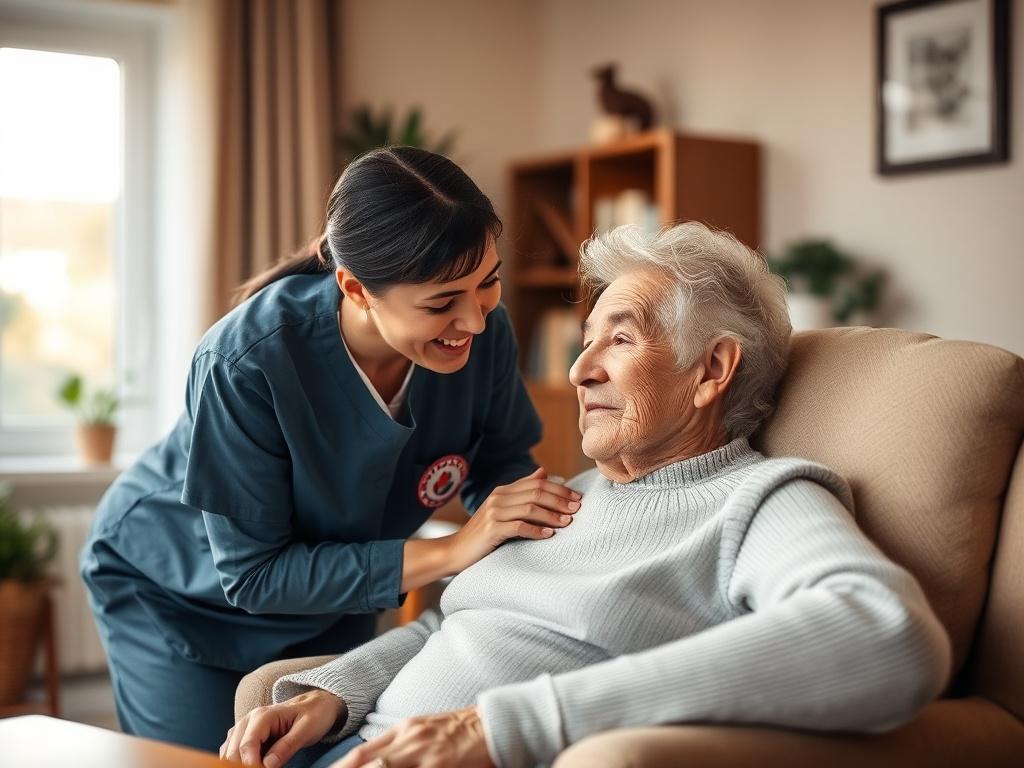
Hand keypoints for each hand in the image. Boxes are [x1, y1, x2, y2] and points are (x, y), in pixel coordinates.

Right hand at [220, 689, 345, 767]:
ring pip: (229, 752)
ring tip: (260, 767)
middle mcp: (248, 719)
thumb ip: (287, 746)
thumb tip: (268, 766)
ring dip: (240, 764)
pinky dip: (239, 761)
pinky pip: (232, 751)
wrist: (316, 703)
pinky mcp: (244, 735)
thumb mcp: (306, 730)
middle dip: (245, 766)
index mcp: (263, 716)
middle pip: (234, 751)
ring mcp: (244, 727)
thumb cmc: (313, 715)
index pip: (247, 746)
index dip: (251, 765)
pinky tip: (255, 764)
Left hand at [333, 707, 493, 767]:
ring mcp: (423, 754)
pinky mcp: (439, 765)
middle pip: (364, 763)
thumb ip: (401, 744)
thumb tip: (376, 760)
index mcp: (403, 730)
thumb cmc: (461, 729)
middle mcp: (408, 740)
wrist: (495, 724)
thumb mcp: (425, 729)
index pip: (361, 754)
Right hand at [446, 467, 581, 570]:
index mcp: (503, 491)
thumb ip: (522, 490)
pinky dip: (536, 530)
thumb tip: (544, 472)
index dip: (559, 489)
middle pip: (536, 493)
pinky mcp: (492, 530)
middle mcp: (498, 498)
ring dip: (552, 515)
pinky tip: (549, 535)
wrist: (455, 550)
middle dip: (560, 500)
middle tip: (577, 509)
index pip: (536, 483)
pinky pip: (519, 527)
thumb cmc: (483, 533)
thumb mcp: (502, 508)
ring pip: (530, 508)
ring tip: (568, 522)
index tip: (577, 498)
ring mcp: (494, 513)